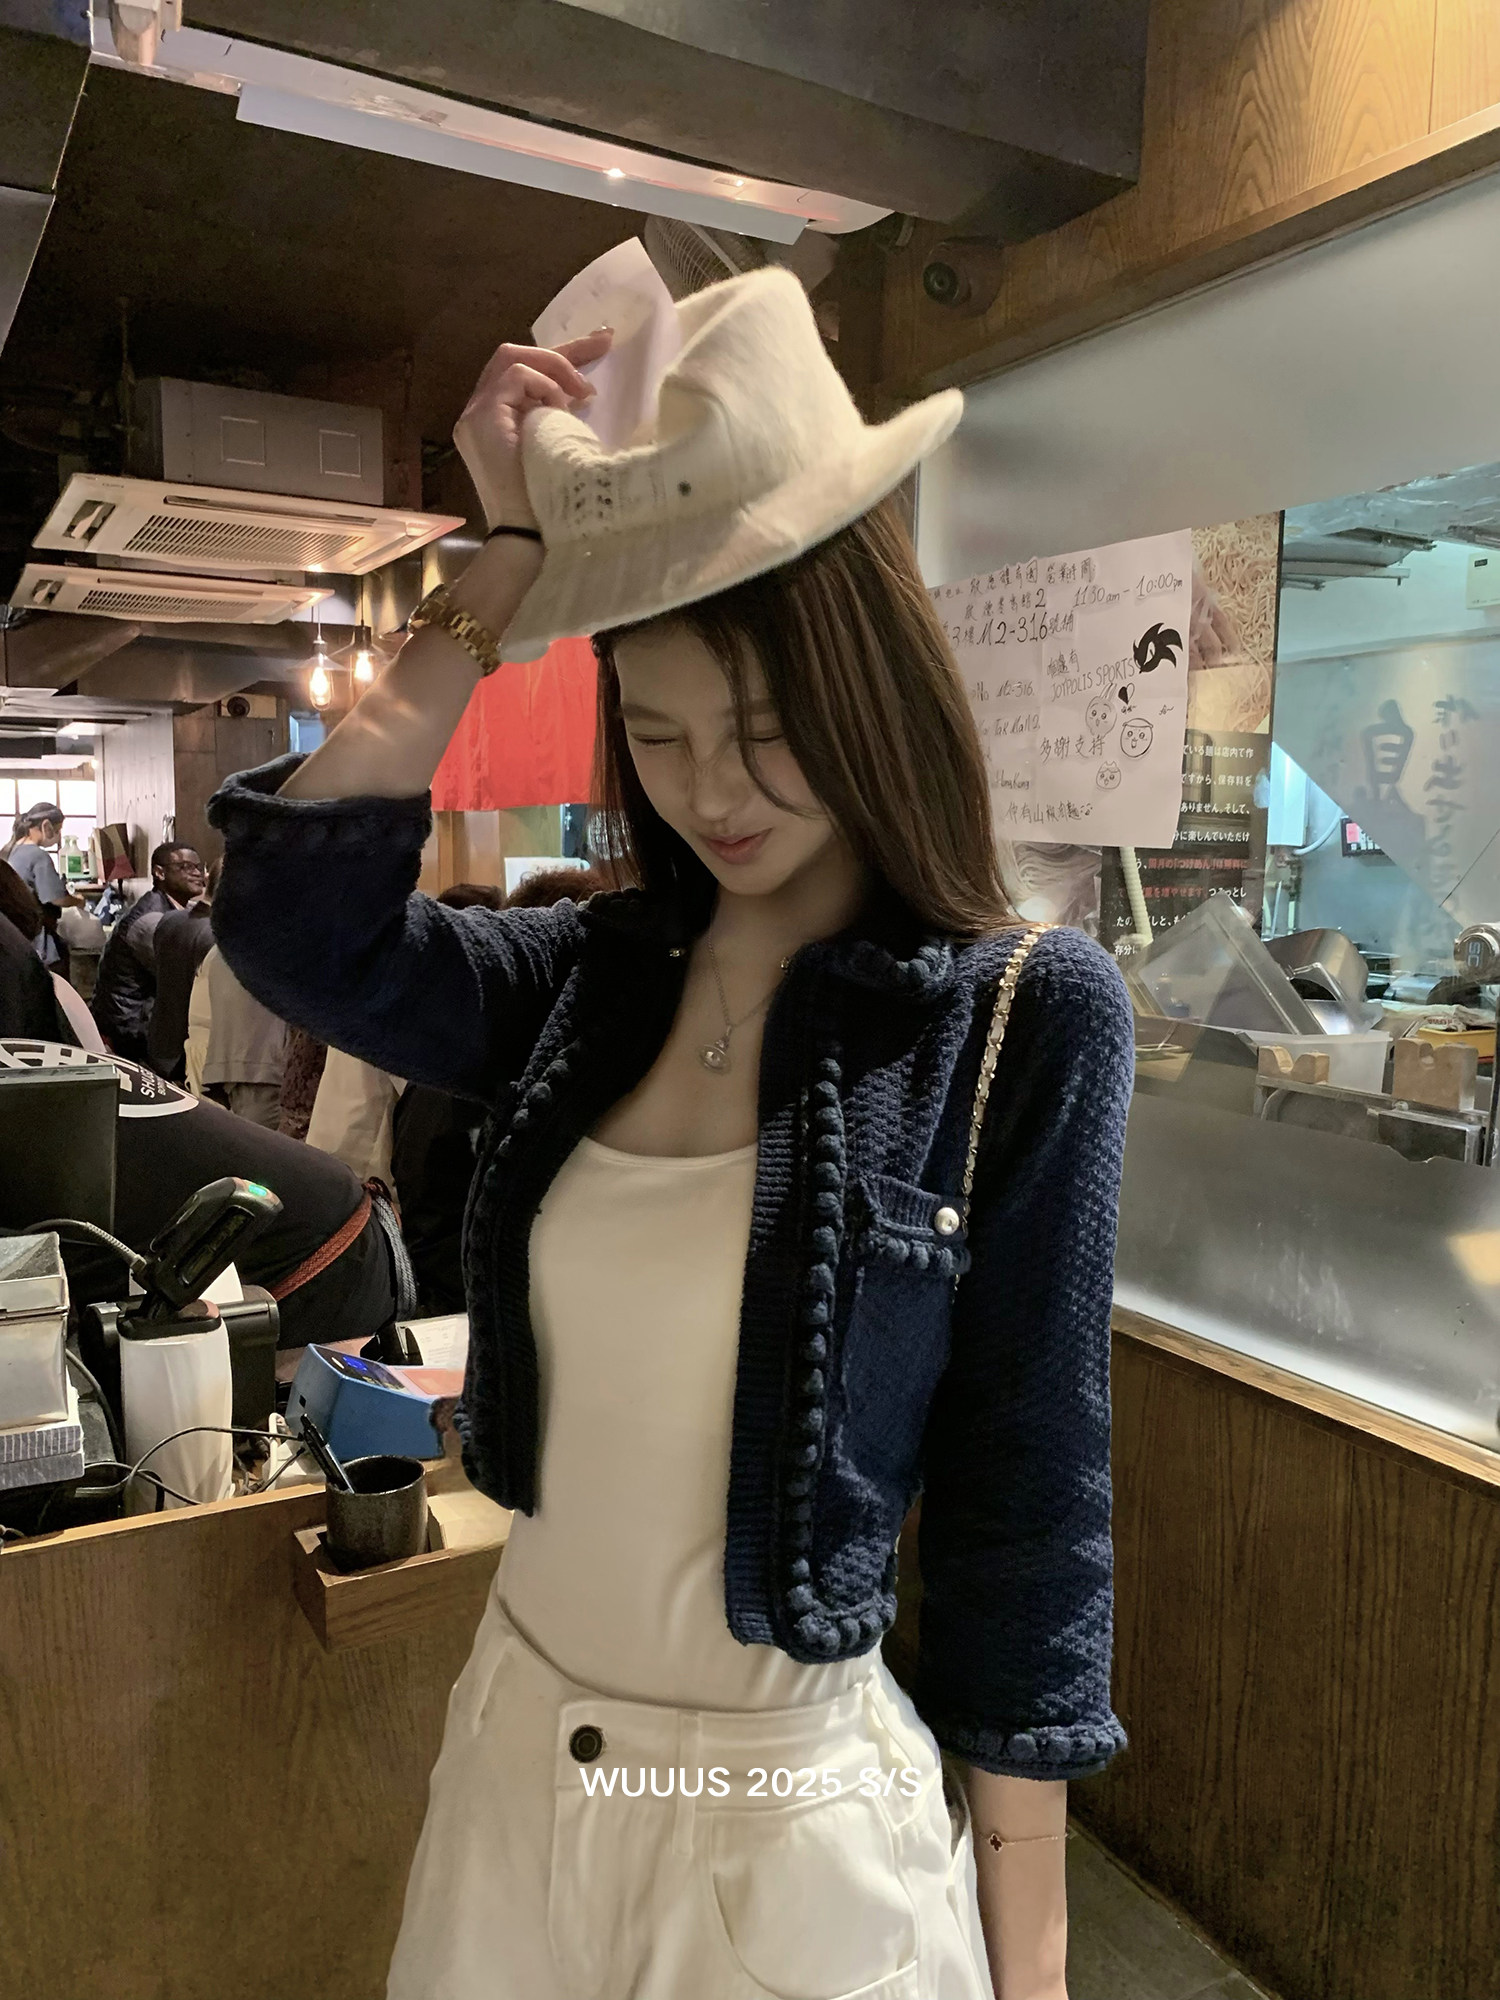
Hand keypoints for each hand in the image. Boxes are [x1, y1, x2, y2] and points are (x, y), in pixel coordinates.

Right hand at [453, 329, 612, 530]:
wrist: (526, 531)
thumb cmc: (548, 499)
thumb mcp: (554, 445)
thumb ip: (553, 417)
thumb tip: (582, 393)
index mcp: (494, 418)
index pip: (523, 374)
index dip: (560, 358)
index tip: (599, 345)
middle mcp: (477, 410)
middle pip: (514, 355)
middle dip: (562, 349)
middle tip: (603, 343)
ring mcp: (474, 411)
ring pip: (513, 358)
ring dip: (554, 369)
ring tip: (584, 394)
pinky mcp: (481, 414)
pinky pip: (516, 376)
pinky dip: (544, 387)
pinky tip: (560, 410)